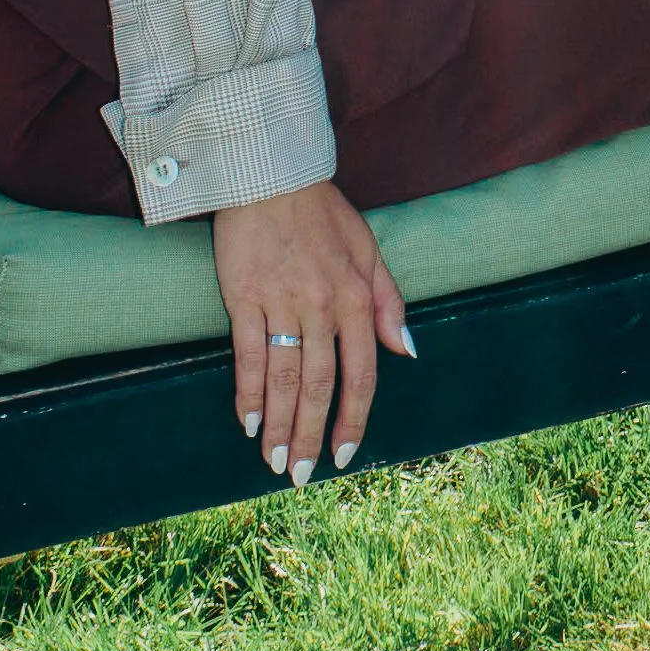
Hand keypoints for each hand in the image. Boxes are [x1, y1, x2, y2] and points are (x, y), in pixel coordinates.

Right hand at [212, 179, 411, 484]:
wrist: (271, 175)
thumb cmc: (322, 213)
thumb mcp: (369, 250)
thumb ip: (388, 302)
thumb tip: (407, 351)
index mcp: (356, 297)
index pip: (362, 372)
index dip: (353, 417)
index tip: (344, 453)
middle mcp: (321, 305)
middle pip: (319, 385)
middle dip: (311, 436)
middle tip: (303, 475)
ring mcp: (280, 302)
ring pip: (284, 378)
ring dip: (279, 426)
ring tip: (275, 461)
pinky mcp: (243, 297)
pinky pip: (249, 354)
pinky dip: (248, 392)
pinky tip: (247, 422)